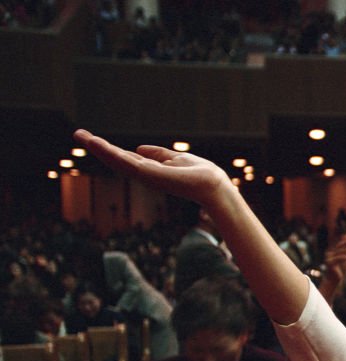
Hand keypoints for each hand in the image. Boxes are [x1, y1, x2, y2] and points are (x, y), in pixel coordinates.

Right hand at [73, 130, 230, 205]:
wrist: (211, 185)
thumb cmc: (198, 174)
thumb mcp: (173, 158)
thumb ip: (157, 154)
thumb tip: (139, 148)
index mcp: (150, 168)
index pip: (124, 156)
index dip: (108, 148)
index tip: (90, 138)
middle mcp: (145, 173)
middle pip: (116, 158)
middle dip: (97, 147)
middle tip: (77, 134)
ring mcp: (146, 175)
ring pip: (117, 160)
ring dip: (99, 148)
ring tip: (81, 136)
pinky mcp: (148, 175)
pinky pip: (126, 162)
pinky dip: (111, 153)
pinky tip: (98, 144)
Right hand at [323, 234, 345, 282]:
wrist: (334, 281)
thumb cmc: (340, 269)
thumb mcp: (344, 258)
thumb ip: (345, 250)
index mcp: (332, 250)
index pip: (339, 242)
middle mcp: (329, 253)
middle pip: (339, 245)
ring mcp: (328, 258)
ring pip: (339, 252)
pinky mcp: (329, 263)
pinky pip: (337, 259)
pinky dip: (342, 258)